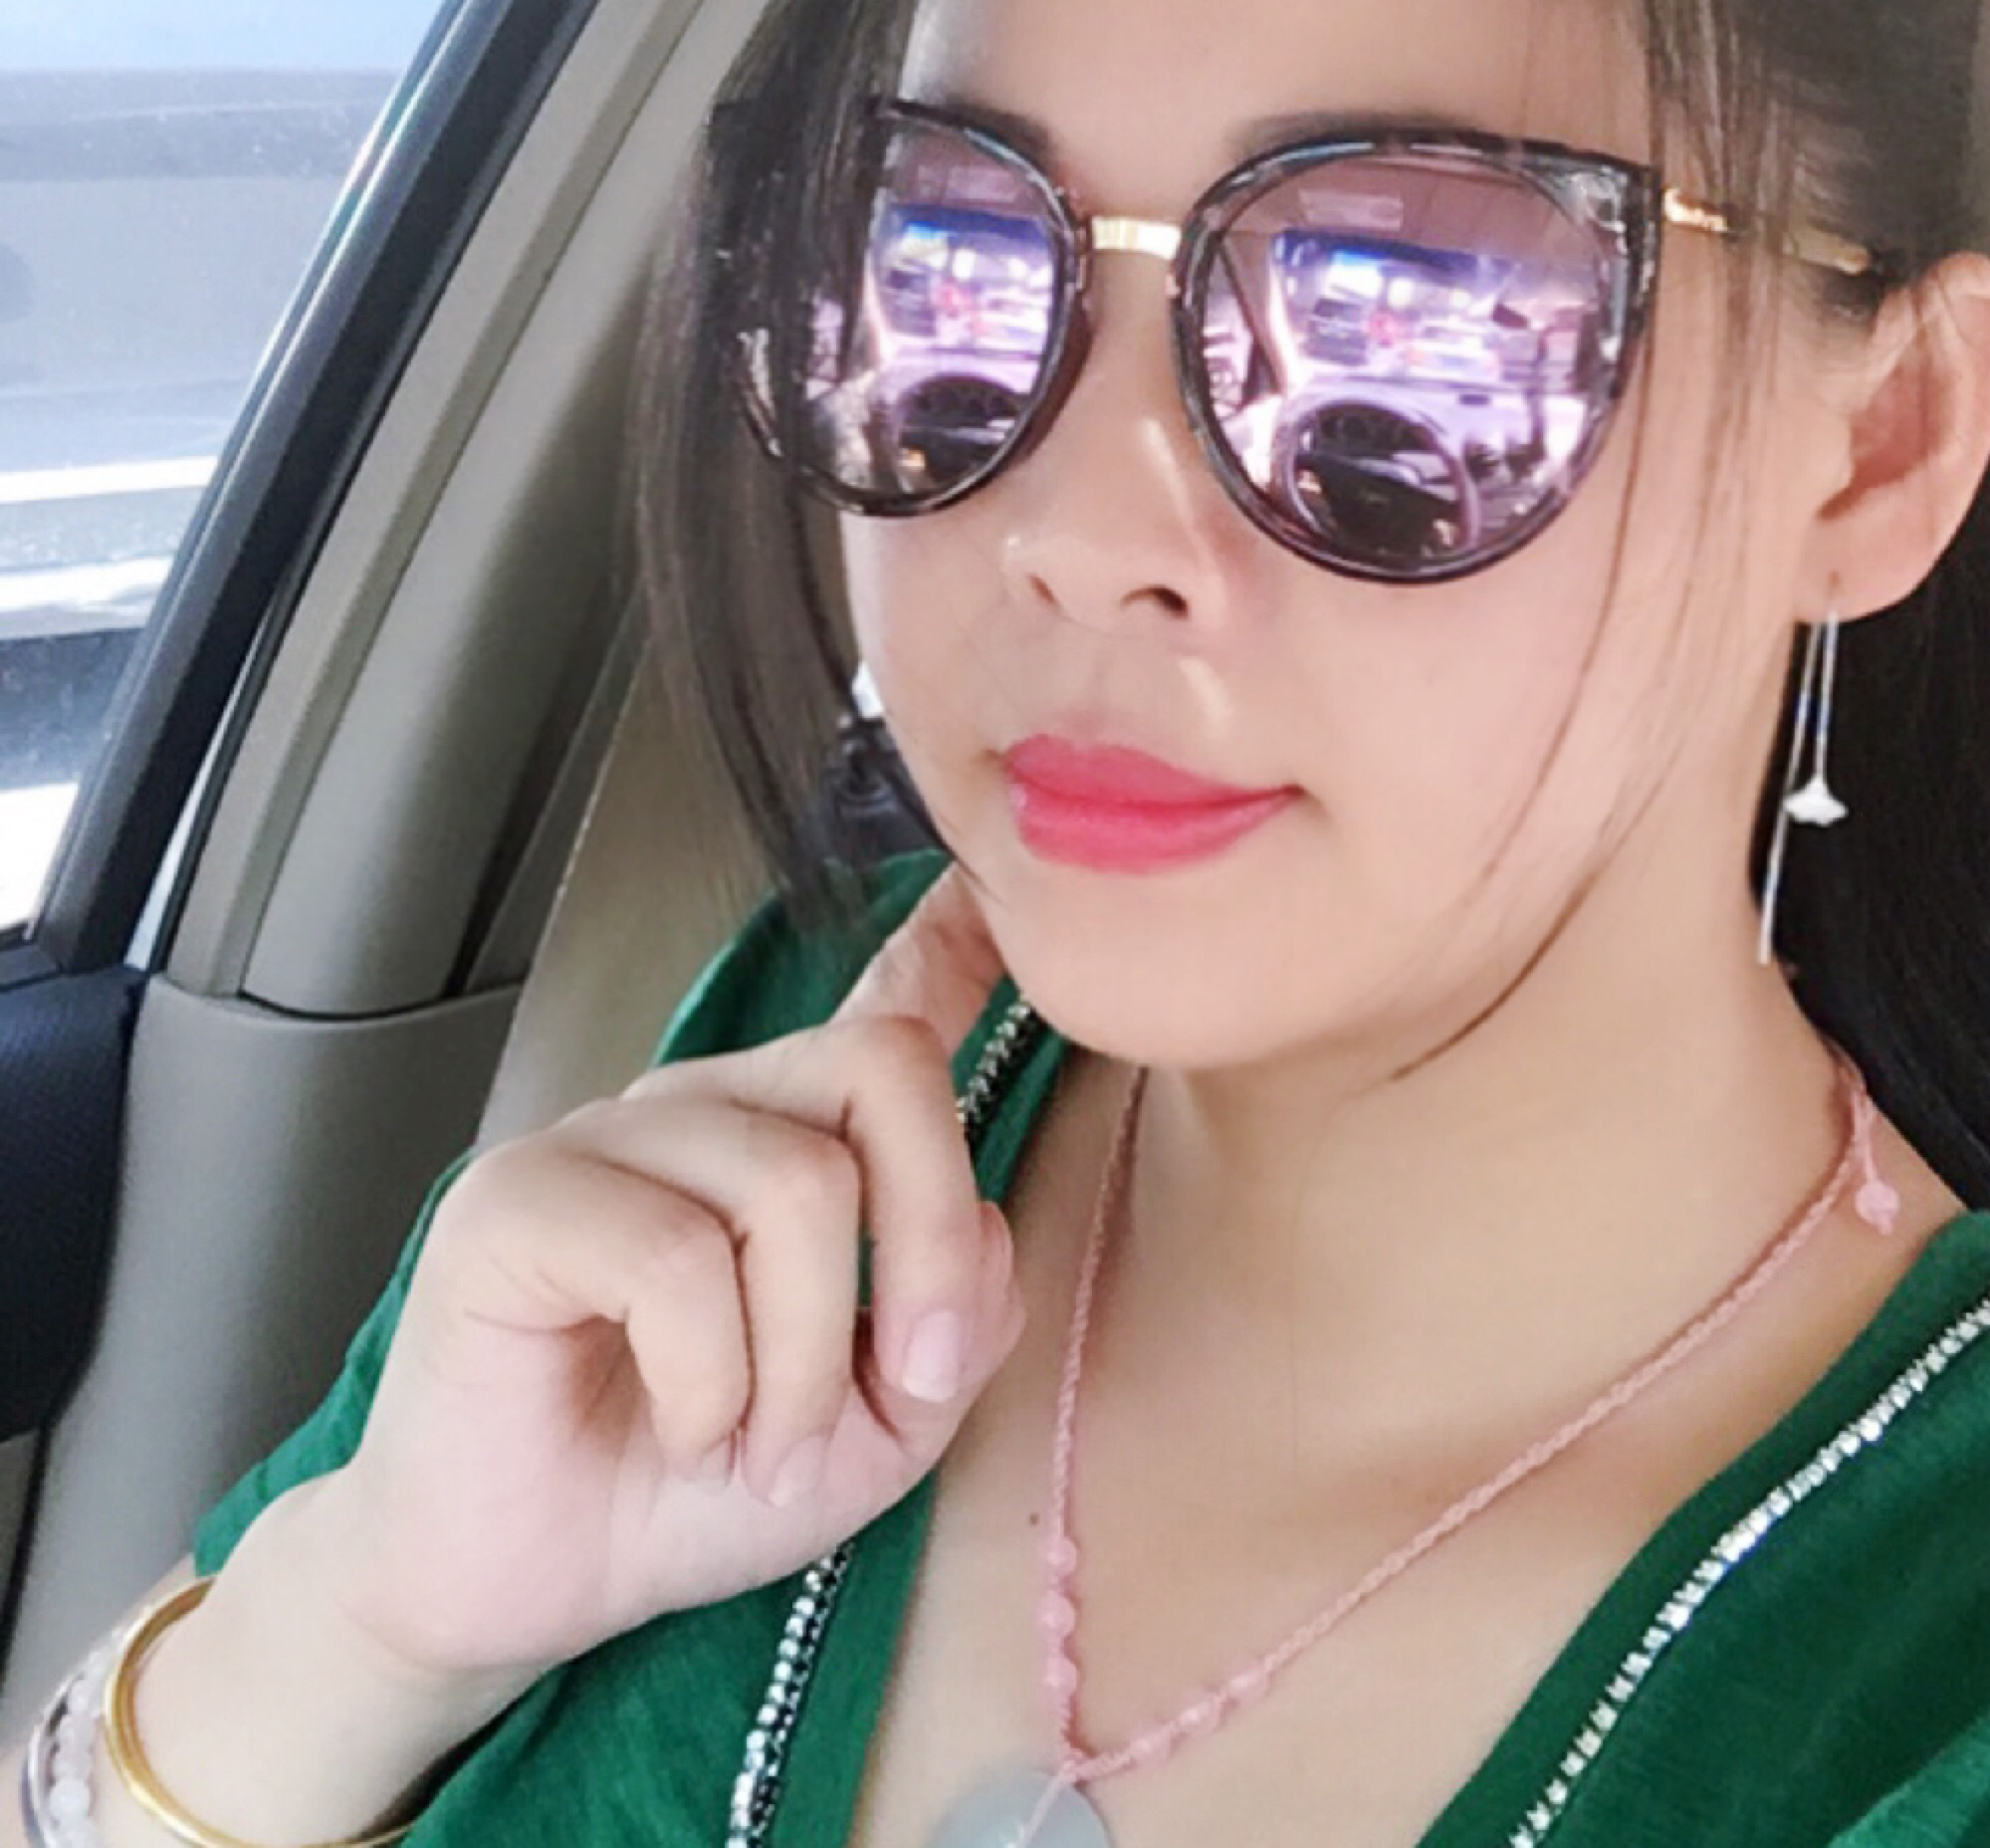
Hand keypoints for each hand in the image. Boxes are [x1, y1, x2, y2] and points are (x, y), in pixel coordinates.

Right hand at [306, 871, 1024, 1686]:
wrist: (526, 1589)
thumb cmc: (696, 1489)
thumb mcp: (878, 1429)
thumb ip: (957, 1327)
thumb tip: (986, 1226)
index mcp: (795, 1134)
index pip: (888, 1000)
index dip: (957, 933)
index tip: (997, 879)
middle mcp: (709, 1107)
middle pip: (880, 1070)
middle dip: (929, 1242)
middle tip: (903, 1384)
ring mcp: (606, 1137)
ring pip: (793, 1183)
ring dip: (802, 1359)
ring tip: (756, 1447)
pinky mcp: (515, 1201)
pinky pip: (674, 1256)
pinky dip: (710, 1379)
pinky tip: (684, 1428)